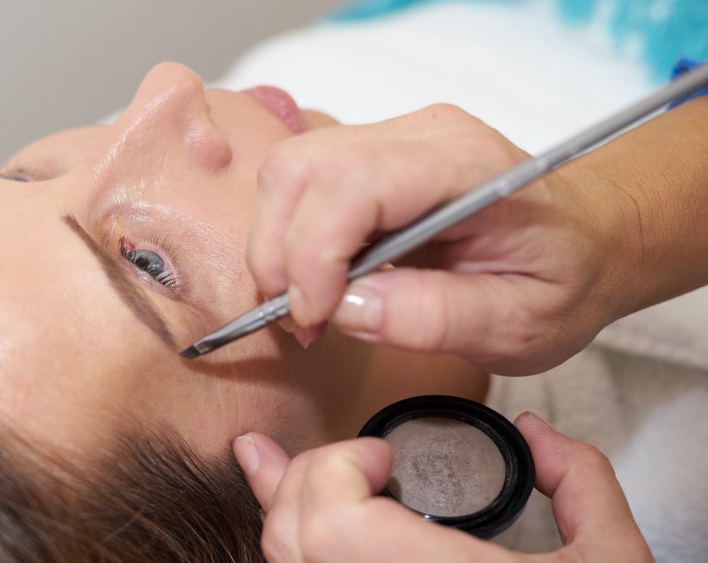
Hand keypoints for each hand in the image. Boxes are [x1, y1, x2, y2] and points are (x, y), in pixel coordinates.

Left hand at [233, 412, 651, 561]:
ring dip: (292, 506)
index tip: (380, 456)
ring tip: (315, 472)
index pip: (333, 522)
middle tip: (359, 462)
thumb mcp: (614, 562)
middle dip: (310, 474)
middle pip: (293, 535)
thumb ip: (582, 484)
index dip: (338, 468)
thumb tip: (538, 433)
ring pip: (285, 561)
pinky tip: (302, 515)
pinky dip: (298, 542)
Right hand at [248, 104, 633, 374]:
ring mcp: (395, 137)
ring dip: (276, 246)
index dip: (313, 253)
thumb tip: (342, 308)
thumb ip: (435, 318)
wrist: (592, 237)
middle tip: (302, 323)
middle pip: (302, 168)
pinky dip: (289, 238)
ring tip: (307, 307)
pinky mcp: (374, 154)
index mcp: (470, 168)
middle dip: (279, 254)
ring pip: (289, 171)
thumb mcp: (521, 324)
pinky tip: (319, 283)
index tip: (316, 318)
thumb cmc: (566, 279)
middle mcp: (424, 134)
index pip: (353, 182)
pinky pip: (302, 183)